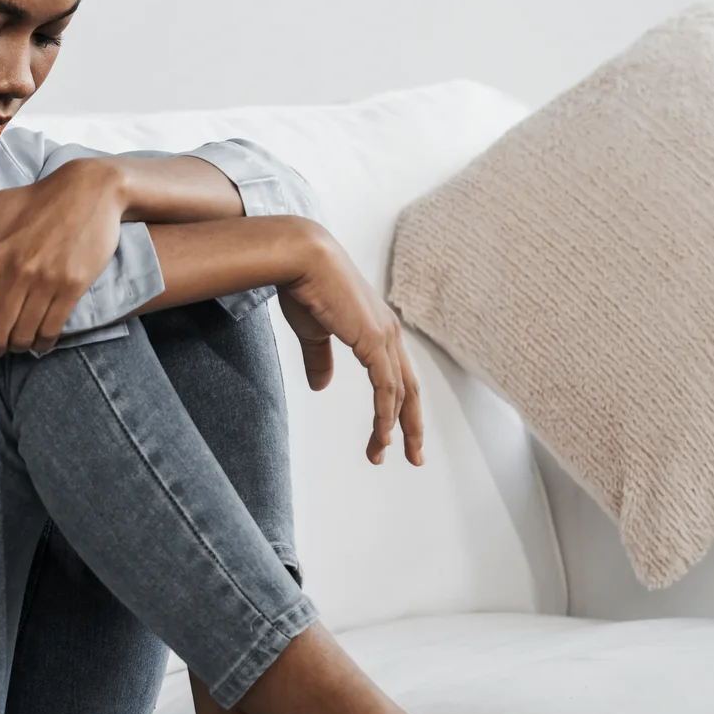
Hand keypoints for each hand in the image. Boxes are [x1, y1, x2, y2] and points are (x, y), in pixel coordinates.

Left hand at [0, 159, 127, 356]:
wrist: (87, 191)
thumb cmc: (31, 201)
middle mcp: (16, 272)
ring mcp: (46, 282)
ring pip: (23, 336)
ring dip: (16, 346)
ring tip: (14, 340)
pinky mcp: (72, 287)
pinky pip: (51, 331)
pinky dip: (41, 343)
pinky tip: (37, 339)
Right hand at [274, 225, 424, 466]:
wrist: (300, 257)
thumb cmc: (304, 285)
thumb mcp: (314, 331)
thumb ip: (321, 359)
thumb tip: (322, 386)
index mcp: (378, 328)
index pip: (397, 376)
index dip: (398, 407)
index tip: (392, 435)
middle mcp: (389, 333)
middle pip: (410, 389)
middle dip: (412, 426)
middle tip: (413, 456)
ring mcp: (385, 337)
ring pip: (401, 393)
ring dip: (395, 428)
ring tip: (384, 455)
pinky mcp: (374, 341)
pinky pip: (386, 387)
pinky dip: (386, 414)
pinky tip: (383, 436)